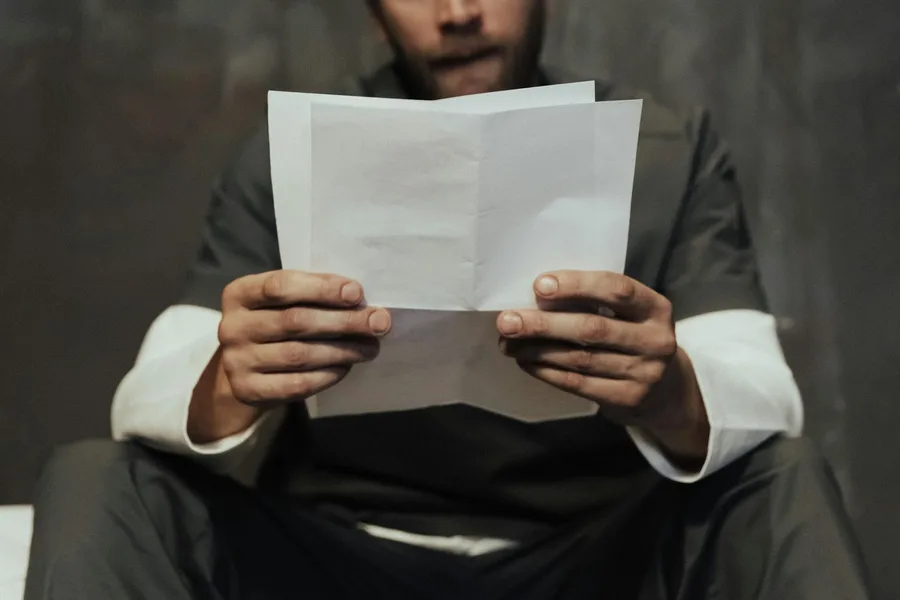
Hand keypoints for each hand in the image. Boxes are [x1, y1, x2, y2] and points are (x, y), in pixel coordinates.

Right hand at [188, 271, 390, 441]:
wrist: (244, 368)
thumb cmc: (274, 323)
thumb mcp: (282, 301)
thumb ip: (312, 295)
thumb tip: (361, 300)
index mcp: (239, 293)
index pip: (280, 286)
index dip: (321, 288)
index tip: (357, 293)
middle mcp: (232, 327)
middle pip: (294, 322)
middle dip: (344, 321)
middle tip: (379, 323)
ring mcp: (237, 361)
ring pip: (299, 355)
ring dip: (342, 350)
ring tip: (371, 347)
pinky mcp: (249, 391)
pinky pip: (297, 384)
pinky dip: (327, 375)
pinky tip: (346, 367)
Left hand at [496, 270, 707, 460]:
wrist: (668, 391)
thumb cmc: (634, 338)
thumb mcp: (630, 315)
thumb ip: (596, 302)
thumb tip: (538, 295)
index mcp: (656, 308)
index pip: (616, 289)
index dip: (577, 285)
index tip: (539, 285)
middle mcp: (655, 340)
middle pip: (592, 329)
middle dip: (544, 323)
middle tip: (507, 320)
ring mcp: (644, 373)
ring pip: (580, 359)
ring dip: (538, 350)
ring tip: (508, 342)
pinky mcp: (627, 399)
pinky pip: (579, 383)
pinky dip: (547, 372)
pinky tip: (526, 362)